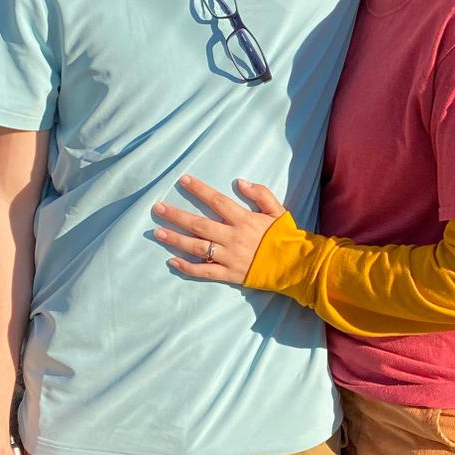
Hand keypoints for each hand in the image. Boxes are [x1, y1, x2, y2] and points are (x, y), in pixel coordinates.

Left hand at [154, 174, 285, 284]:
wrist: (296, 266)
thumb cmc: (287, 237)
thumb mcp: (279, 211)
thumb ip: (261, 194)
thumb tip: (241, 182)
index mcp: (244, 220)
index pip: (217, 201)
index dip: (199, 190)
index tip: (183, 180)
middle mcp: (232, 237)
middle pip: (199, 224)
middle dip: (176, 215)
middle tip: (157, 208)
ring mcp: (229, 257)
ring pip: (196, 247)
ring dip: (176, 239)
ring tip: (158, 232)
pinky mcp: (229, 274)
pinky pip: (204, 271)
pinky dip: (187, 267)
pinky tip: (172, 261)